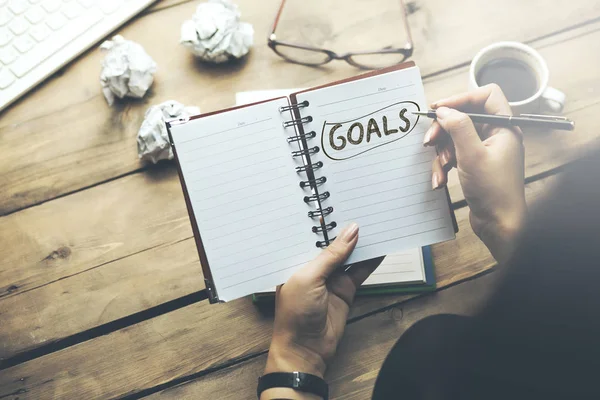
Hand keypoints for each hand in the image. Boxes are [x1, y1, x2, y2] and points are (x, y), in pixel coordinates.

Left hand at [262, 223, 380, 398]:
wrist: (305, 350)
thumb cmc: (296, 312)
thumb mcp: (310, 277)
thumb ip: (332, 254)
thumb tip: (352, 230)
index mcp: (295, 259)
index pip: (311, 234)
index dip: (325, 219)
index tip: (340, 199)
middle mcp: (312, 266)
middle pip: (332, 243)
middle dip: (345, 228)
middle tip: (362, 206)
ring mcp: (330, 278)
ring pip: (348, 256)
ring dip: (361, 243)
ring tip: (376, 222)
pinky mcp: (345, 290)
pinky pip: (359, 271)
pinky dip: (370, 261)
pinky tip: (381, 248)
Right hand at [425, 84, 525, 262]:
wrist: (499, 224)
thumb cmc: (494, 191)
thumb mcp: (472, 155)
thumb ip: (458, 127)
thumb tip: (445, 111)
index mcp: (504, 127)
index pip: (485, 96)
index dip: (461, 98)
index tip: (439, 108)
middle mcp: (496, 135)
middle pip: (464, 117)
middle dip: (444, 129)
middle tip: (429, 140)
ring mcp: (485, 151)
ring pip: (455, 138)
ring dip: (442, 152)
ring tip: (441, 167)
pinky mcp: (475, 165)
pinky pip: (454, 155)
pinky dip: (444, 166)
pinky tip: (440, 180)